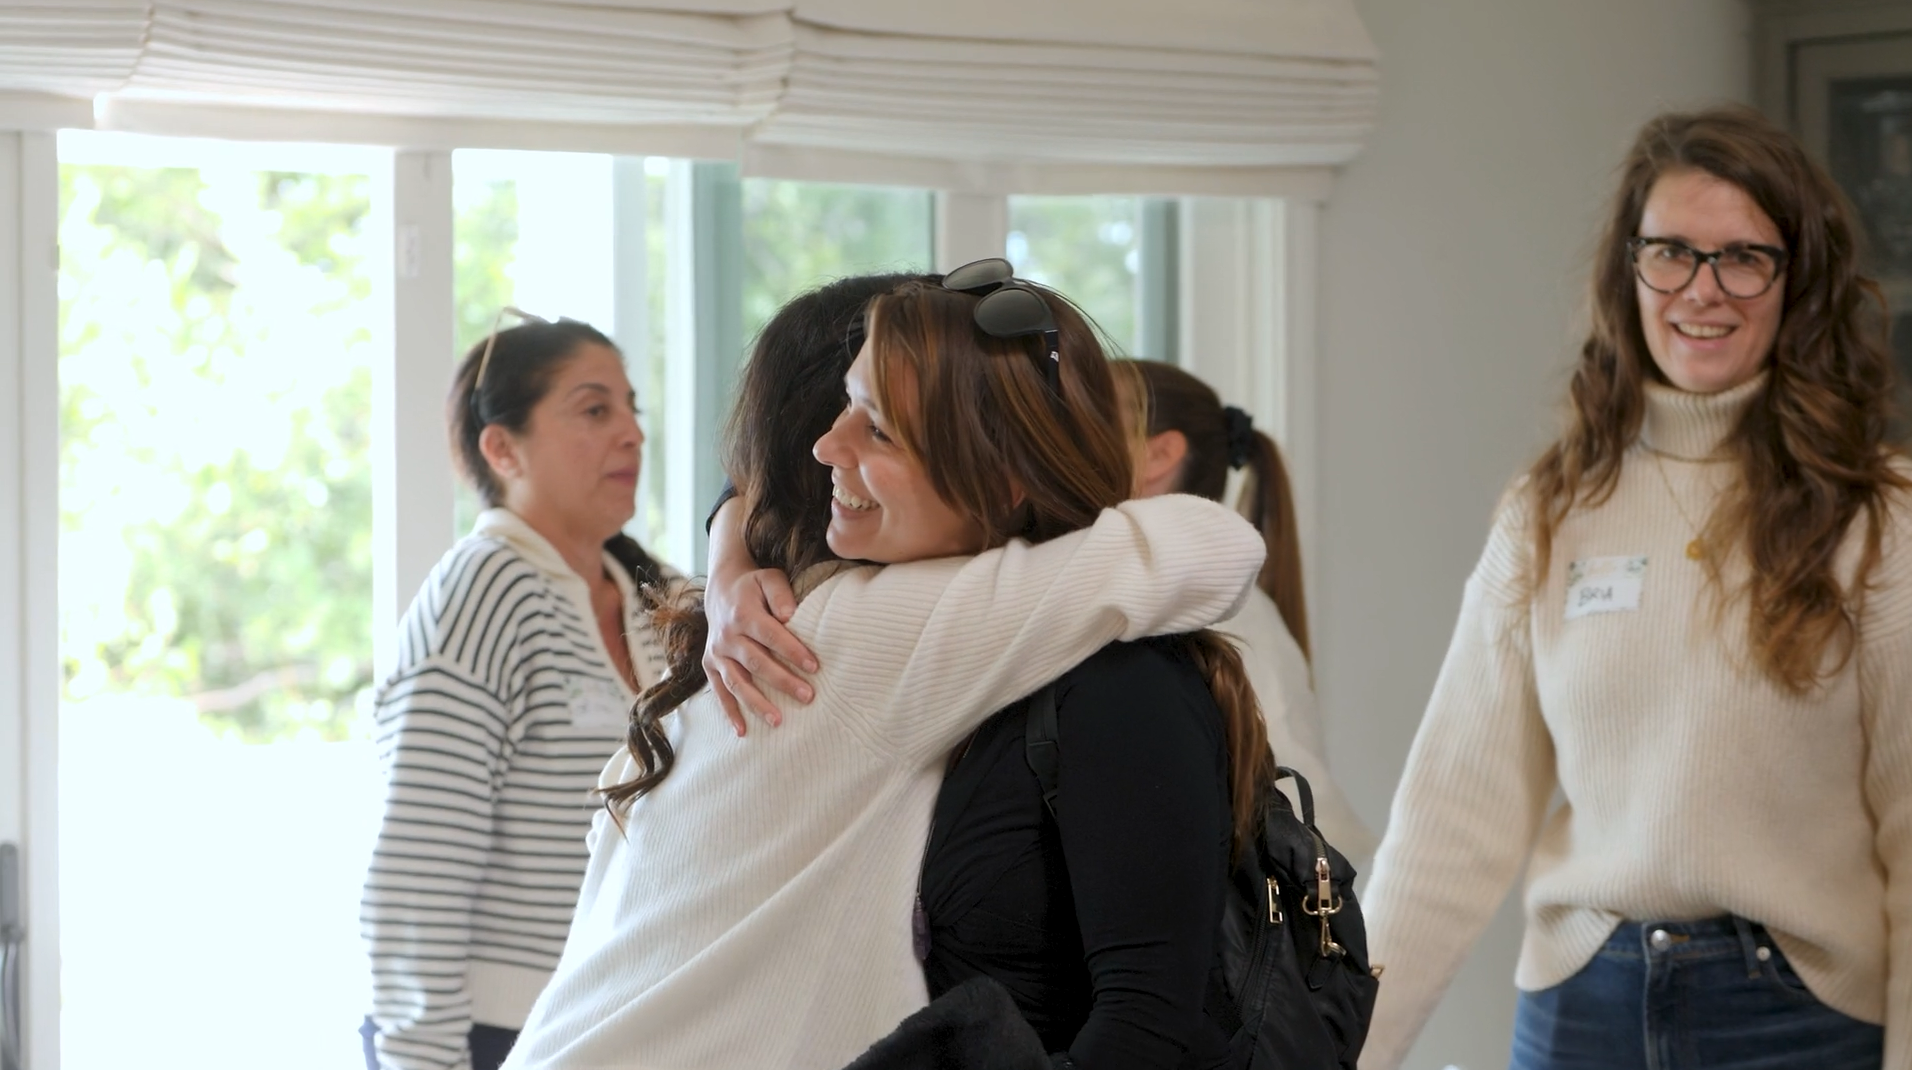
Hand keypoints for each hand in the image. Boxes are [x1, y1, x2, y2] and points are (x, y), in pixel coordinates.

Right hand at [702, 498, 817, 734]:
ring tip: (779, 721)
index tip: (815, 667)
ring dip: (757, 703)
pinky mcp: (709, 665)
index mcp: (743, 614)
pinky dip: (730, 711)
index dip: (792, 651)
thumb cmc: (754, 586)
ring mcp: (716, 653)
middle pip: (756, 662)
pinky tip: (743, 731)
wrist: (721, 590)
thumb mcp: (769, 578)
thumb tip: (791, 615)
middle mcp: (726, 636)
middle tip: (807, 697)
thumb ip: (781, 594)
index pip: (772, 635)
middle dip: (782, 681)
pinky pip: (719, 691)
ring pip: (737, 682)